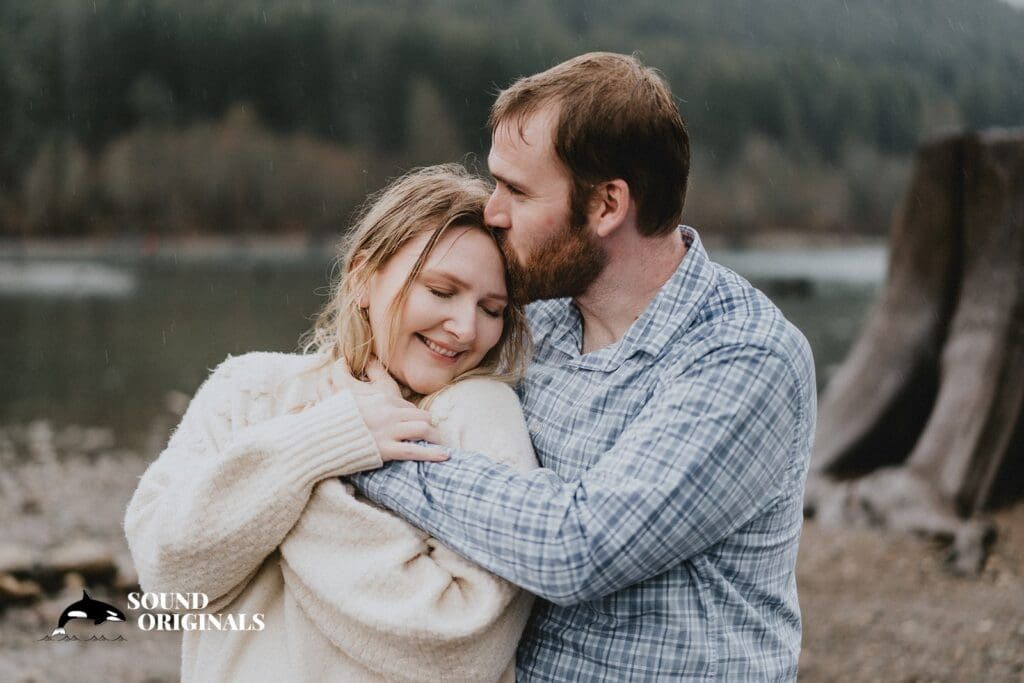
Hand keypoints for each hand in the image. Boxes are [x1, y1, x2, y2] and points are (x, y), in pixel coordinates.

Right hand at [327, 357, 447, 462]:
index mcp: (381, 399)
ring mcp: (388, 431)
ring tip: (441, 446)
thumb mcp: (347, 400)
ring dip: (436, 438)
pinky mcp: (385, 449)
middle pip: (422, 416)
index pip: (409, 407)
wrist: (319, 437)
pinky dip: (433, 454)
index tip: (420, 426)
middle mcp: (389, 413)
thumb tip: (350, 376)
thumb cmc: (331, 419)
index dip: (416, 418)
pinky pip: (415, 451)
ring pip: (424, 429)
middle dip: (431, 427)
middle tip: (435, 437)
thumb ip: (359, 394)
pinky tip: (445, 456)